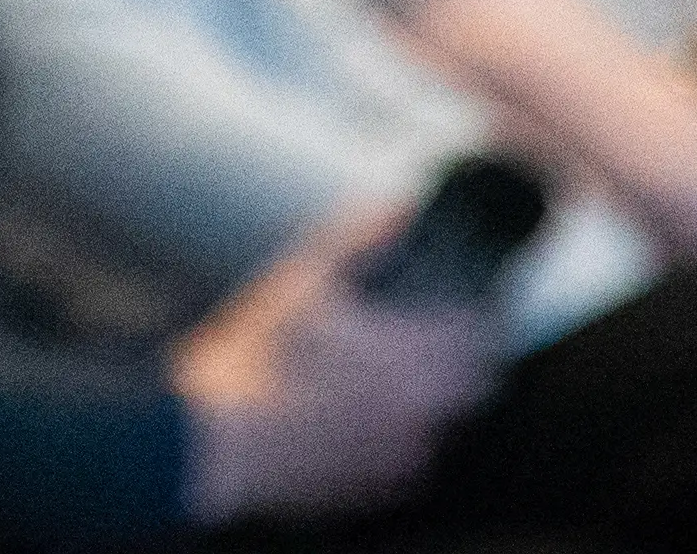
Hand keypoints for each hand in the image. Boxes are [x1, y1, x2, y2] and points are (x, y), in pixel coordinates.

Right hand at [169, 203, 490, 524]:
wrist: (218, 446)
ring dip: (434, 396)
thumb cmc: (256, 361)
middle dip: (459, 356)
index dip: (471, 314)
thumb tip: (399, 209)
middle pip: (474, 382)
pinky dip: (403, 436)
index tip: (456, 303)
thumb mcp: (304, 282)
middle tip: (429, 336)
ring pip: (447, 421)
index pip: (478, 333)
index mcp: (409, 358)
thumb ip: (360, 240)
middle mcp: (419, 413)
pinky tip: (364, 418)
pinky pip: (415, 457)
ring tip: (391, 376)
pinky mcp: (380, 489)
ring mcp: (402, 457)